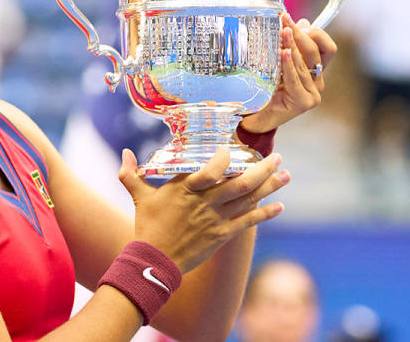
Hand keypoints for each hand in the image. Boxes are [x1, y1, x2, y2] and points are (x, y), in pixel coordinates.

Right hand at [118, 148, 289, 272]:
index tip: (234, 148)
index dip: (226, 158)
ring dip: (270, 186)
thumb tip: (124, 153)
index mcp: (186, 188)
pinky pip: (248, 222)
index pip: (211, 168)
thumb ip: (131, 173)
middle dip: (262, 168)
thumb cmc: (147, 226)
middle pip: (240, 181)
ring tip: (286, 174)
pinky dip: (265, 214)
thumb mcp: (139, 196)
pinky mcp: (221, 235)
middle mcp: (205, 201)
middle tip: (277, 156)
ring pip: (248, 199)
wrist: (153, 261)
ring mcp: (215, 219)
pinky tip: (280, 206)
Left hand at [240, 13, 336, 133]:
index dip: (315, 33)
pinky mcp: (305, 102)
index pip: (328, 47)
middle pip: (314, 51)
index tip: (294, 21)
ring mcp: (314, 93)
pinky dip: (289, 64)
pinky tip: (284, 52)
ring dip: (292, 45)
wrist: (256, 116)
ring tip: (282, 31)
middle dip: (299, 33)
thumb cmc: (266, 89)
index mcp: (316, 70)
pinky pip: (295, 78)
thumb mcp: (279, 63)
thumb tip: (303, 21)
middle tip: (284, 20)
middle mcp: (318, 81)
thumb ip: (291, 46)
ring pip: (304, 63)